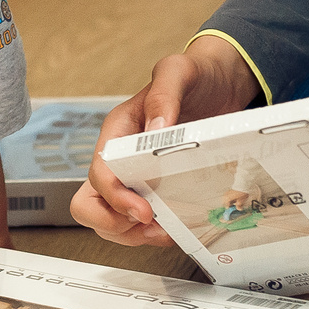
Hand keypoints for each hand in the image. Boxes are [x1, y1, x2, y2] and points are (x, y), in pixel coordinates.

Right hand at [69, 36, 262, 244]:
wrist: (219, 83)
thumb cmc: (194, 76)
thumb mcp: (178, 72)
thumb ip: (164, 96)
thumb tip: (156, 131)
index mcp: (118, 132)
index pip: (100, 173)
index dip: (115, 198)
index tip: (143, 211)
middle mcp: (118, 158)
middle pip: (89, 204)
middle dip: (113, 224)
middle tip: (148, 225)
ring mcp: (134, 176)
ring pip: (109, 221)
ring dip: (132, 235)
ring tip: (164, 231)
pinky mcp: (154, 189)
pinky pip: (137, 223)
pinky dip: (150, 234)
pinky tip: (175, 228)